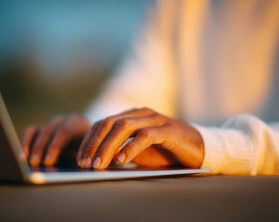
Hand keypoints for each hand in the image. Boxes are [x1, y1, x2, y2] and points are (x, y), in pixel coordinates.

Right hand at [20, 114, 90, 166]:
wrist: (91, 143)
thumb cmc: (91, 152)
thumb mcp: (89, 155)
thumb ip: (81, 159)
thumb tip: (72, 170)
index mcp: (78, 124)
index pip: (64, 132)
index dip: (54, 147)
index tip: (48, 161)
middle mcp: (63, 121)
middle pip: (48, 131)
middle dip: (40, 148)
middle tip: (35, 163)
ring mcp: (51, 123)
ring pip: (37, 131)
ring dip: (30, 147)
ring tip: (25, 161)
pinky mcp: (41, 129)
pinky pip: (30, 133)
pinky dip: (24, 144)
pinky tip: (21, 157)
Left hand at [76, 107, 204, 168]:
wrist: (198, 149)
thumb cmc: (165, 151)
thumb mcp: (139, 151)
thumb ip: (120, 151)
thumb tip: (97, 163)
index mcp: (131, 115)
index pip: (103, 123)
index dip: (89, 140)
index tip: (80, 159)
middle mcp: (141, 113)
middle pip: (109, 122)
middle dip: (94, 143)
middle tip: (85, 163)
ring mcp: (154, 119)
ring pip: (123, 127)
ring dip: (108, 146)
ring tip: (99, 164)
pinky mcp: (167, 129)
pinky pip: (145, 135)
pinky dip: (131, 147)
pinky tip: (122, 160)